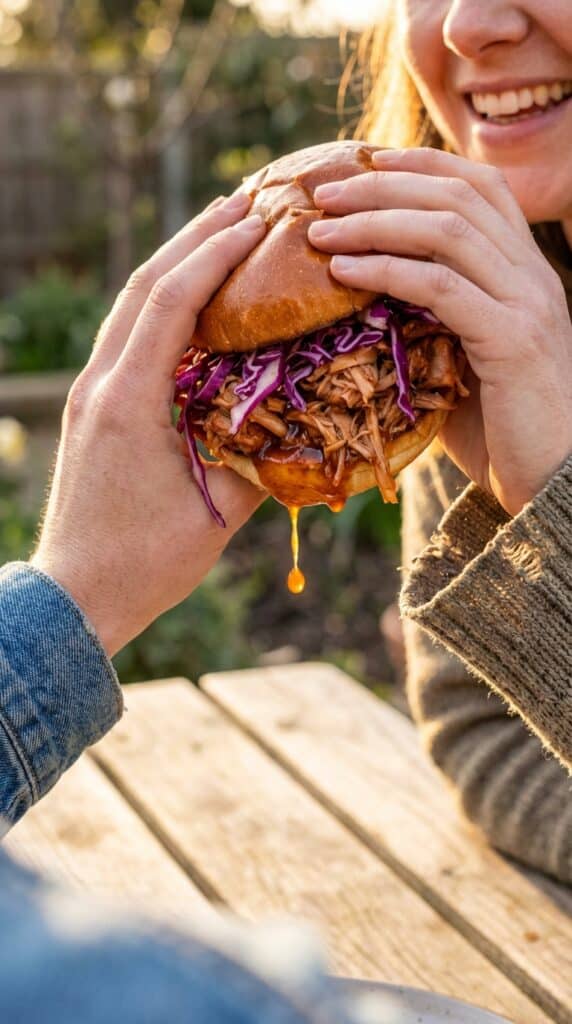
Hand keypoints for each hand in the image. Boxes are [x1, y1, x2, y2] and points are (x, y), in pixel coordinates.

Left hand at [32, 195, 266, 656]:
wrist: (76, 596)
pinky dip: (165, 304)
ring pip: (132, 306)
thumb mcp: (216, 514)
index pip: (172, 303)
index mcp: (128, 401)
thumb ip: (261, 457)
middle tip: (244, 201)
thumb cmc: (145, 564)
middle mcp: (101, 384)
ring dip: (177, 263)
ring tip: (221, 231)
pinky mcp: (95, 407)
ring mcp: (91, 392)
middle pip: (145, 286)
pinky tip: (196, 299)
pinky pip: (130, 336)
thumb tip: (308, 416)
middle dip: (194, 238)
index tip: (259, 221)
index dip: (216, 255)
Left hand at [309, 147, 571, 515]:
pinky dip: (386, 271)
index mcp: (524, 271)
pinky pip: (441, 287)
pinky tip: (343, 273)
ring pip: (447, 230)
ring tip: (320, 232)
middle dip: (383, 186)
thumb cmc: (497, 429)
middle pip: (457, 196)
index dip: (421, 165)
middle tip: (323, 193)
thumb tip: (361, 295)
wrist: (550, 484)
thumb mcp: (460, 359)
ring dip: (375, 222)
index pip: (479, 187)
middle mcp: (532, 275)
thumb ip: (428, 318)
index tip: (363, 164)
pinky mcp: (513, 340)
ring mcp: (528, 303)